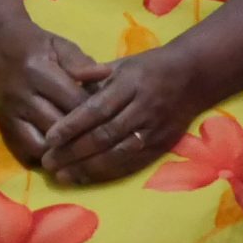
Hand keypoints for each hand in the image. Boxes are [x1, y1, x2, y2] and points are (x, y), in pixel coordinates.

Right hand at [0, 22, 110, 168]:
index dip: (97, 116)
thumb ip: (83, 63)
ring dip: (63, 153)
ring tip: (82, 154)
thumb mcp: (61, 45)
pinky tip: (61, 155)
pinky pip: (25, 151)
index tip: (115, 122)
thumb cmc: (35, 45)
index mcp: (38, 73)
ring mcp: (9, 114)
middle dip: (83, 139)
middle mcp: (21, 96)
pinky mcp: (3, 126)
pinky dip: (45, 157)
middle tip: (105, 144)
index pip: (74, 103)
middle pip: (59, 128)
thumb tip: (107, 77)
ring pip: (41, 146)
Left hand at [38, 42, 208, 184]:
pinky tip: (86, 178)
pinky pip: (133, 163)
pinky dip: (109, 173)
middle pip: (105, 135)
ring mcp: (155, 129)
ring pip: (119, 153)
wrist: (194, 76)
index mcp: (130, 84)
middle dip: (74, 151)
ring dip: (88, 167)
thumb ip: (91, 77)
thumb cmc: (148, 68)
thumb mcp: (120, 64)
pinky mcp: (163, 145)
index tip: (49, 138)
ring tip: (62, 176)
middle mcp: (143, 108)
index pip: (97, 109)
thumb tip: (61, 86)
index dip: (72, 125)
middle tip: (48, 162)